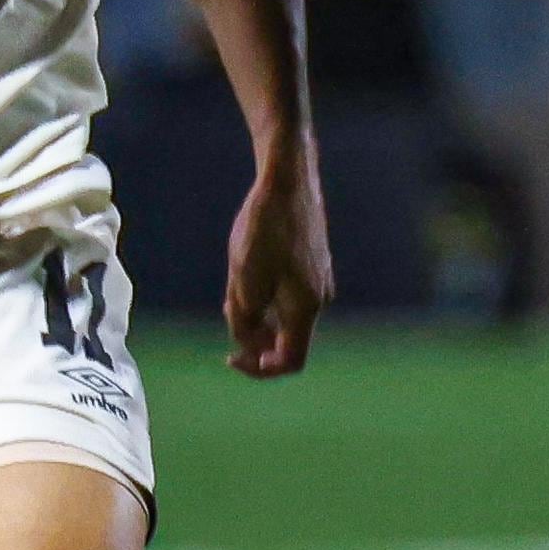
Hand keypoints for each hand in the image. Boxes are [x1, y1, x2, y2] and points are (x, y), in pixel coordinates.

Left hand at [225, 141, 331, 376]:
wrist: (288, 180)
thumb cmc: (265, 228)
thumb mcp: (243, 279)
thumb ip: (244, 318)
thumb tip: (246, 341)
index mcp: (306, 308)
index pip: (290, 361)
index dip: (260, 369)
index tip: (232, 358)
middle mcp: (319, 299)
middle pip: (286, 339)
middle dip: (254, 334)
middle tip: (229, 307)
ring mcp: (319, 281)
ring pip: (285, 315)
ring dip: (258, 312)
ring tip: (235, 284)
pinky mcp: (315, 264)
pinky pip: (290, 295)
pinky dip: (268, 296)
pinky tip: (249, 269)